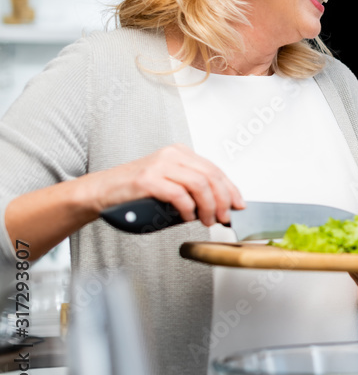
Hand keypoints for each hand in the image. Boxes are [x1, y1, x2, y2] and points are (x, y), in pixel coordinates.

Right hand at [86, 143, 242, 226]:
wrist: (101, 192)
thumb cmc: (136, 192)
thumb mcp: (170, 185)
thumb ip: (193, 190)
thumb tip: (221, 207)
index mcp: (180, 153)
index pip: (215, 170)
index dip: (231, 189)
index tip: (238, 205)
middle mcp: (172, 155)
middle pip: (211, 176)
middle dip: (223, 200)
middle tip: (224, 217)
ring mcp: (159, 165)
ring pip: (199, 184)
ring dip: (208, 207)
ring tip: (207, 221)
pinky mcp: (147, 179)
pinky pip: (178, 194)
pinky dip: (188, 209)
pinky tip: (188, 217)